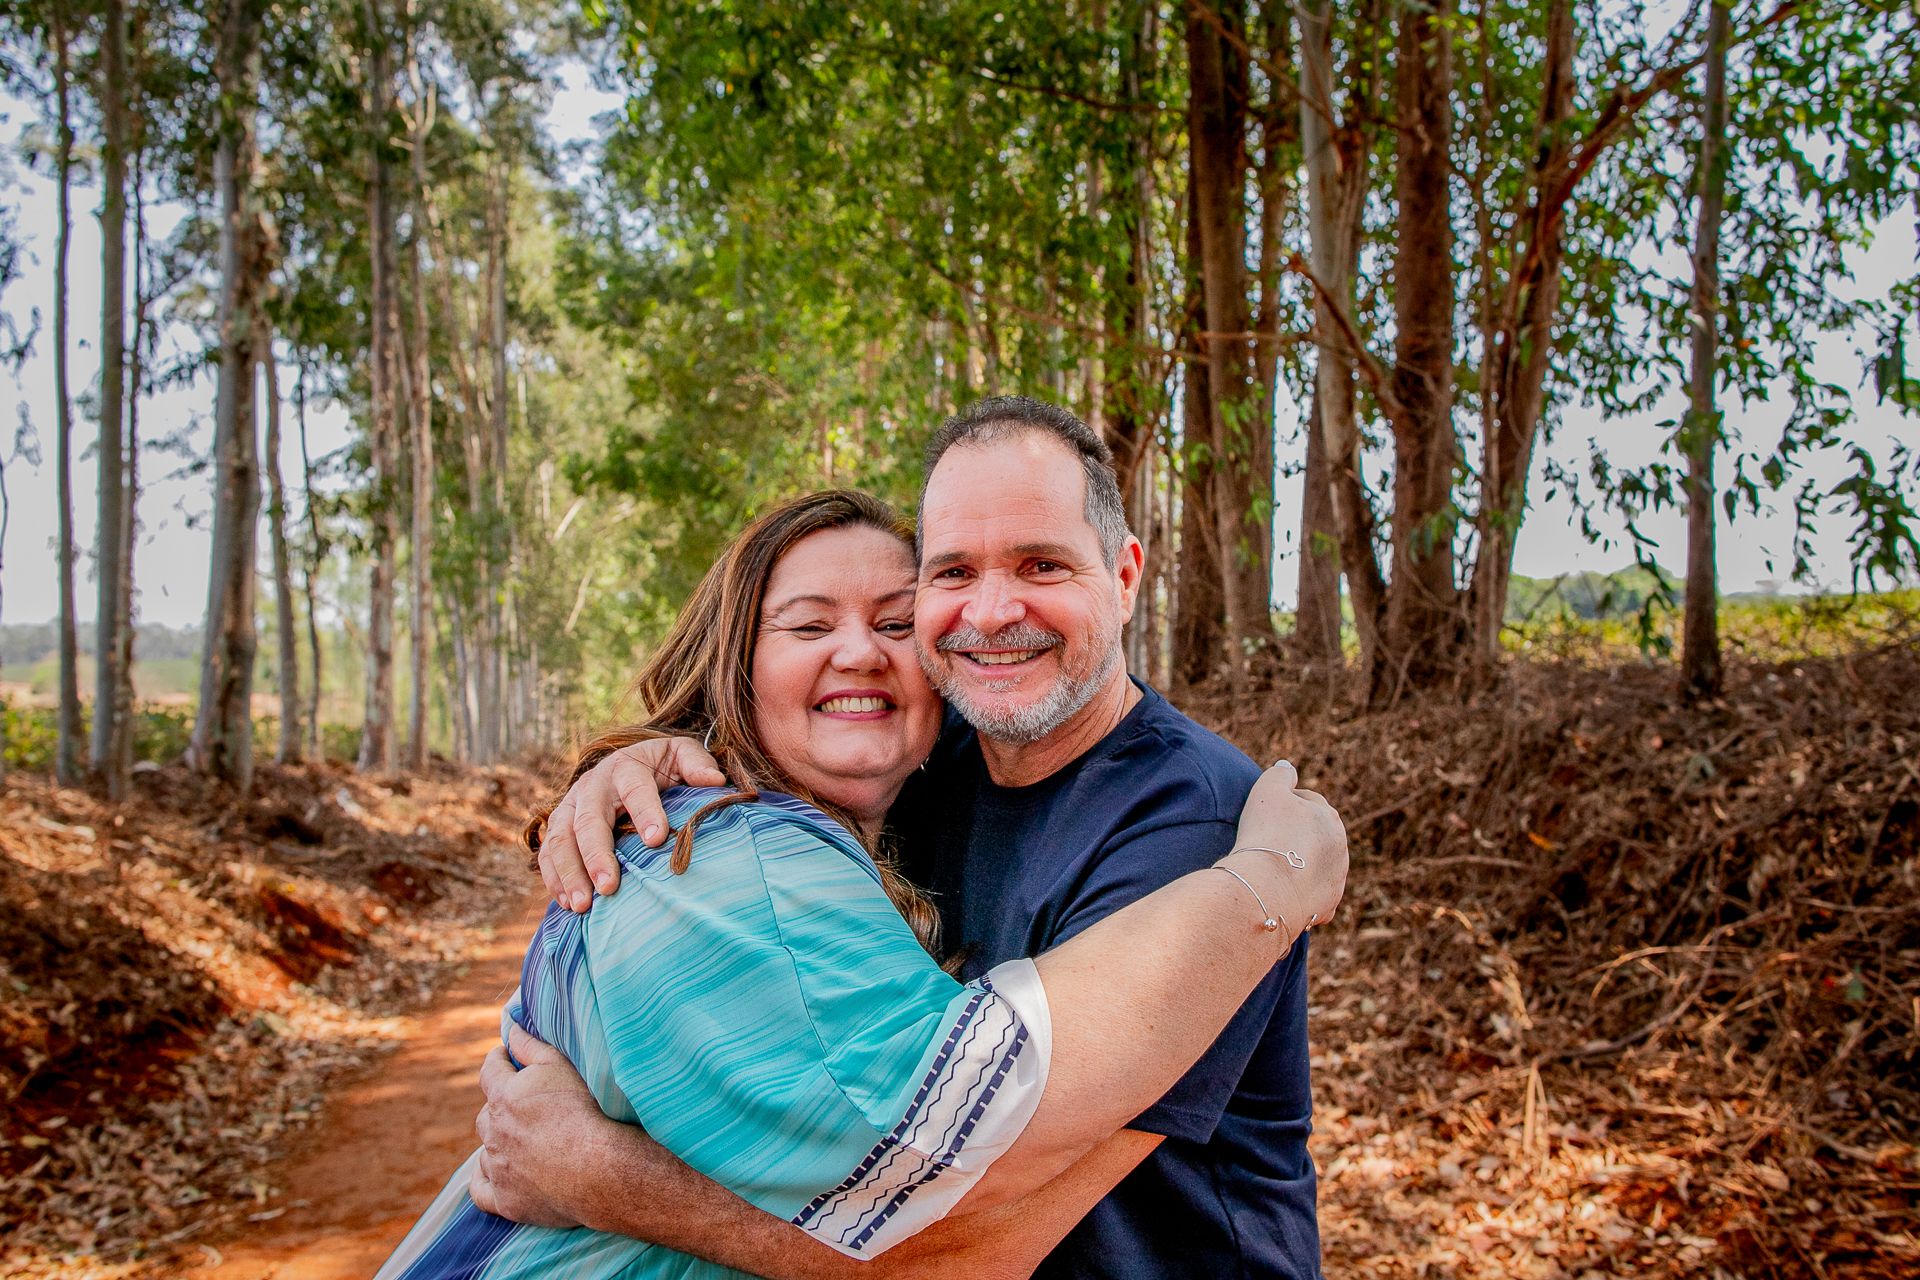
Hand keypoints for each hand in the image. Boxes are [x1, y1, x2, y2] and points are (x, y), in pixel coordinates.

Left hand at [471, 1022, 617, 1228]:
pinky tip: (497, 1172)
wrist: (596, 1168)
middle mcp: (493, 1132)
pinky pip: (480, 1189)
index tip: (505, 1056)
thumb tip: (509, 1027)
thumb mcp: (559, 1066)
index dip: (498, 1060)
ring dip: (497, 1141)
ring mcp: (497, 1168)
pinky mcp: (505, 1200)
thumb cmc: (582, 1112)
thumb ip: (530, 1045)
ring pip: (486, 1149)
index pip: (489, 1069)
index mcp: (503, 1096)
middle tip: (523, 1104)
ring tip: (521, 1138)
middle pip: (486, 1113)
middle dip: (499, 1105)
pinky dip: (485, 1178)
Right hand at [538, 737, 726, 912]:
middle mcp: (592, 785)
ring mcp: (571, 806)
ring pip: (561, 839)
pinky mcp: (559, 826)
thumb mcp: (680, 755)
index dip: (645, 811)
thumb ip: (696, 763)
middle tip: (609, 887)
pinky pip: (548, 853)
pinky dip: (555, 879)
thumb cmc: (660, 766)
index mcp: (625, 767)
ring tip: (582, 905)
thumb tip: (715, 781)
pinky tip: (567, 905)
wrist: (626, 764)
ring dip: (570, 873)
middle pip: (589, 820)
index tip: (656, 840)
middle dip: (597, 855)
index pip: (634, 787)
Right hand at [1229, 760, 1347, 932]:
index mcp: (1329, 817)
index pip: (1308, 801)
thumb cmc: (1266, 835)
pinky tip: (1281, 892)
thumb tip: (1287, 767)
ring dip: (1300, 864)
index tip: (1265, 814)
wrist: (1267, 888)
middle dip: (1297, 835)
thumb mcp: (1267, 791)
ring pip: (1317, 866)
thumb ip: (1279, 774)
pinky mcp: (1327, 906)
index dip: (1285, 804)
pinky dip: (1300, 893)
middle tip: (1267, 840)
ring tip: (1273, 868)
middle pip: (1316, 835)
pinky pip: (1313, 895)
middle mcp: (1340, 848)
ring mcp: (1337, 879)